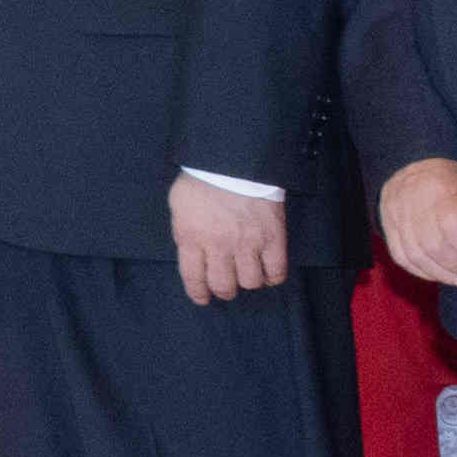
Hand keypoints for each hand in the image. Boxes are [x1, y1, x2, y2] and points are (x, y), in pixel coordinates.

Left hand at [166, 181, 293, 303]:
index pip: (193, 279)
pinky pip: (276, 271)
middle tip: (226, 285)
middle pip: (223, 285)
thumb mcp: (179, 206)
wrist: (234, 158)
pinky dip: (272, 277)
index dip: (199, 294)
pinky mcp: (273, 237)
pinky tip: (267, 272)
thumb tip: (191, 252)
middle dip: (224, 290)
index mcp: (192, 237)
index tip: (203, 298)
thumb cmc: (202, 179)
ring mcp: (248, 242)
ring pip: (250, 282)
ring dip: (248, 282)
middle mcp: (219, 245)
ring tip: (247, 273)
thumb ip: (185, 232)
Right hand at [378, 156, 456, 288]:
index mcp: (438, 181)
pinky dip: (422, 271)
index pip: (451, 223)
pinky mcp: (385, 225)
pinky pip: (402, 257)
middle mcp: (410, 194)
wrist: (420, 171)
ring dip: (440, 272)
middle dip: (456, 264)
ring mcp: (393, 210)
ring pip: (416, 253)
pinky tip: (439, 273)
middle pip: (432, 243)